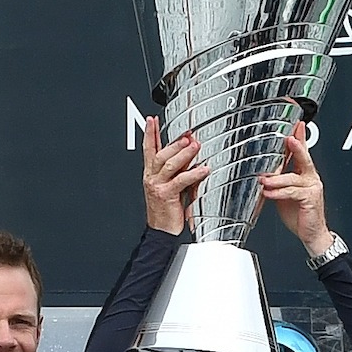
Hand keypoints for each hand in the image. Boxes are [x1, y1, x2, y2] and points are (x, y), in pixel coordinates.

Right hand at [142, 116, 208, 233]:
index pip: (148, 149)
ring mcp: (158, 186)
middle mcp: (152, 178)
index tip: (151, 120)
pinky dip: (193, 173)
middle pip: (160, 154)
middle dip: (174, 143)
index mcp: (150, 174)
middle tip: (187, 135)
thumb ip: (176, 169)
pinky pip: (180, 181)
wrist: (161, 231)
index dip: (149, 133)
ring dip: (183, 154)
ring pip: (168, 164)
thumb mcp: (169, 184)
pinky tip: (203, 169)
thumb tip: (188, 153)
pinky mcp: (166, 195)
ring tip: (194, 146)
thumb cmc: (166, 210)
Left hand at [259, 128, 331, 253]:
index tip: (297, 125)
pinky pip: (292, 192)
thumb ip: (278, 181)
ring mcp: (312, 187)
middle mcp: (310, 178)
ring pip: (293, 178)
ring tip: (264, 180)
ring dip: (276, 178)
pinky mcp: (310, 198)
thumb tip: (265, 173)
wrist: (311, 233)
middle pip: (303, 158)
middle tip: (288, 139)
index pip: (302, 152)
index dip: (299, 137)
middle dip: (296, 146)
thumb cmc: (299, 214)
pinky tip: (269, 193)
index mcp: (304, 173)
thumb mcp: (285, 192)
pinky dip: (279, 193)